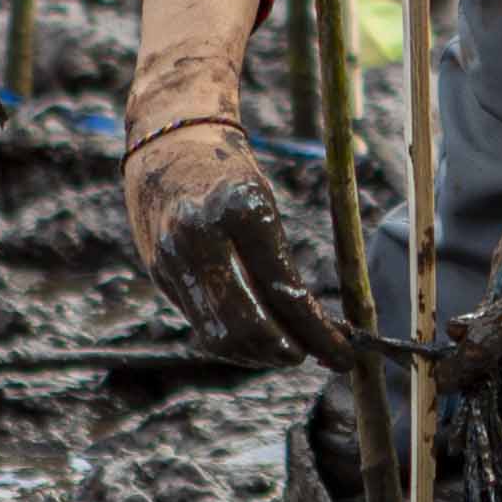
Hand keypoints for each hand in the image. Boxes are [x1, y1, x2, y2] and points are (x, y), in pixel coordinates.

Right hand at [125, 119, 357, 367]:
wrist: (166, 145)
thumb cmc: (228, 174)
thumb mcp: (262, 203)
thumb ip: (275, 262)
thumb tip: (310, 326)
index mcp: (241, 211)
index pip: (284, 290)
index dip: (317, 332)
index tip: (343, 353)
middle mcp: (201, 238)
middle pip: (247, 324)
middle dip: (284, 350)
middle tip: (311, 356)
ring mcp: (173, 259)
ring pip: (219, 335)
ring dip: (257, 354)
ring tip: (286, 351)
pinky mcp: (158, 273)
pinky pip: (200, 323)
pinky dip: (231, 340)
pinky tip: (254, 340)